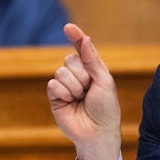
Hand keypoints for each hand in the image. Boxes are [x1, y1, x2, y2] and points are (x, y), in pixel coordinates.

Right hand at [47, 23, 121, 159]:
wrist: (97, 131)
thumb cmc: (106, 107)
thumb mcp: (104, 80)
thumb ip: (92, 60)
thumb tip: (85, 38)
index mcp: (91, 69)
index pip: (81, 48)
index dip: (75, 37)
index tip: (68, 27)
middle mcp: (77, 75)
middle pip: (70, 59)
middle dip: (81, 74)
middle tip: (88, 89)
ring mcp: (65, 85)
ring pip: (61, 71)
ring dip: (74, 86)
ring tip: (80, 98)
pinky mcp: (55, 97)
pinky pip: (53, 85)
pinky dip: (63, 93)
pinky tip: (70, 102)